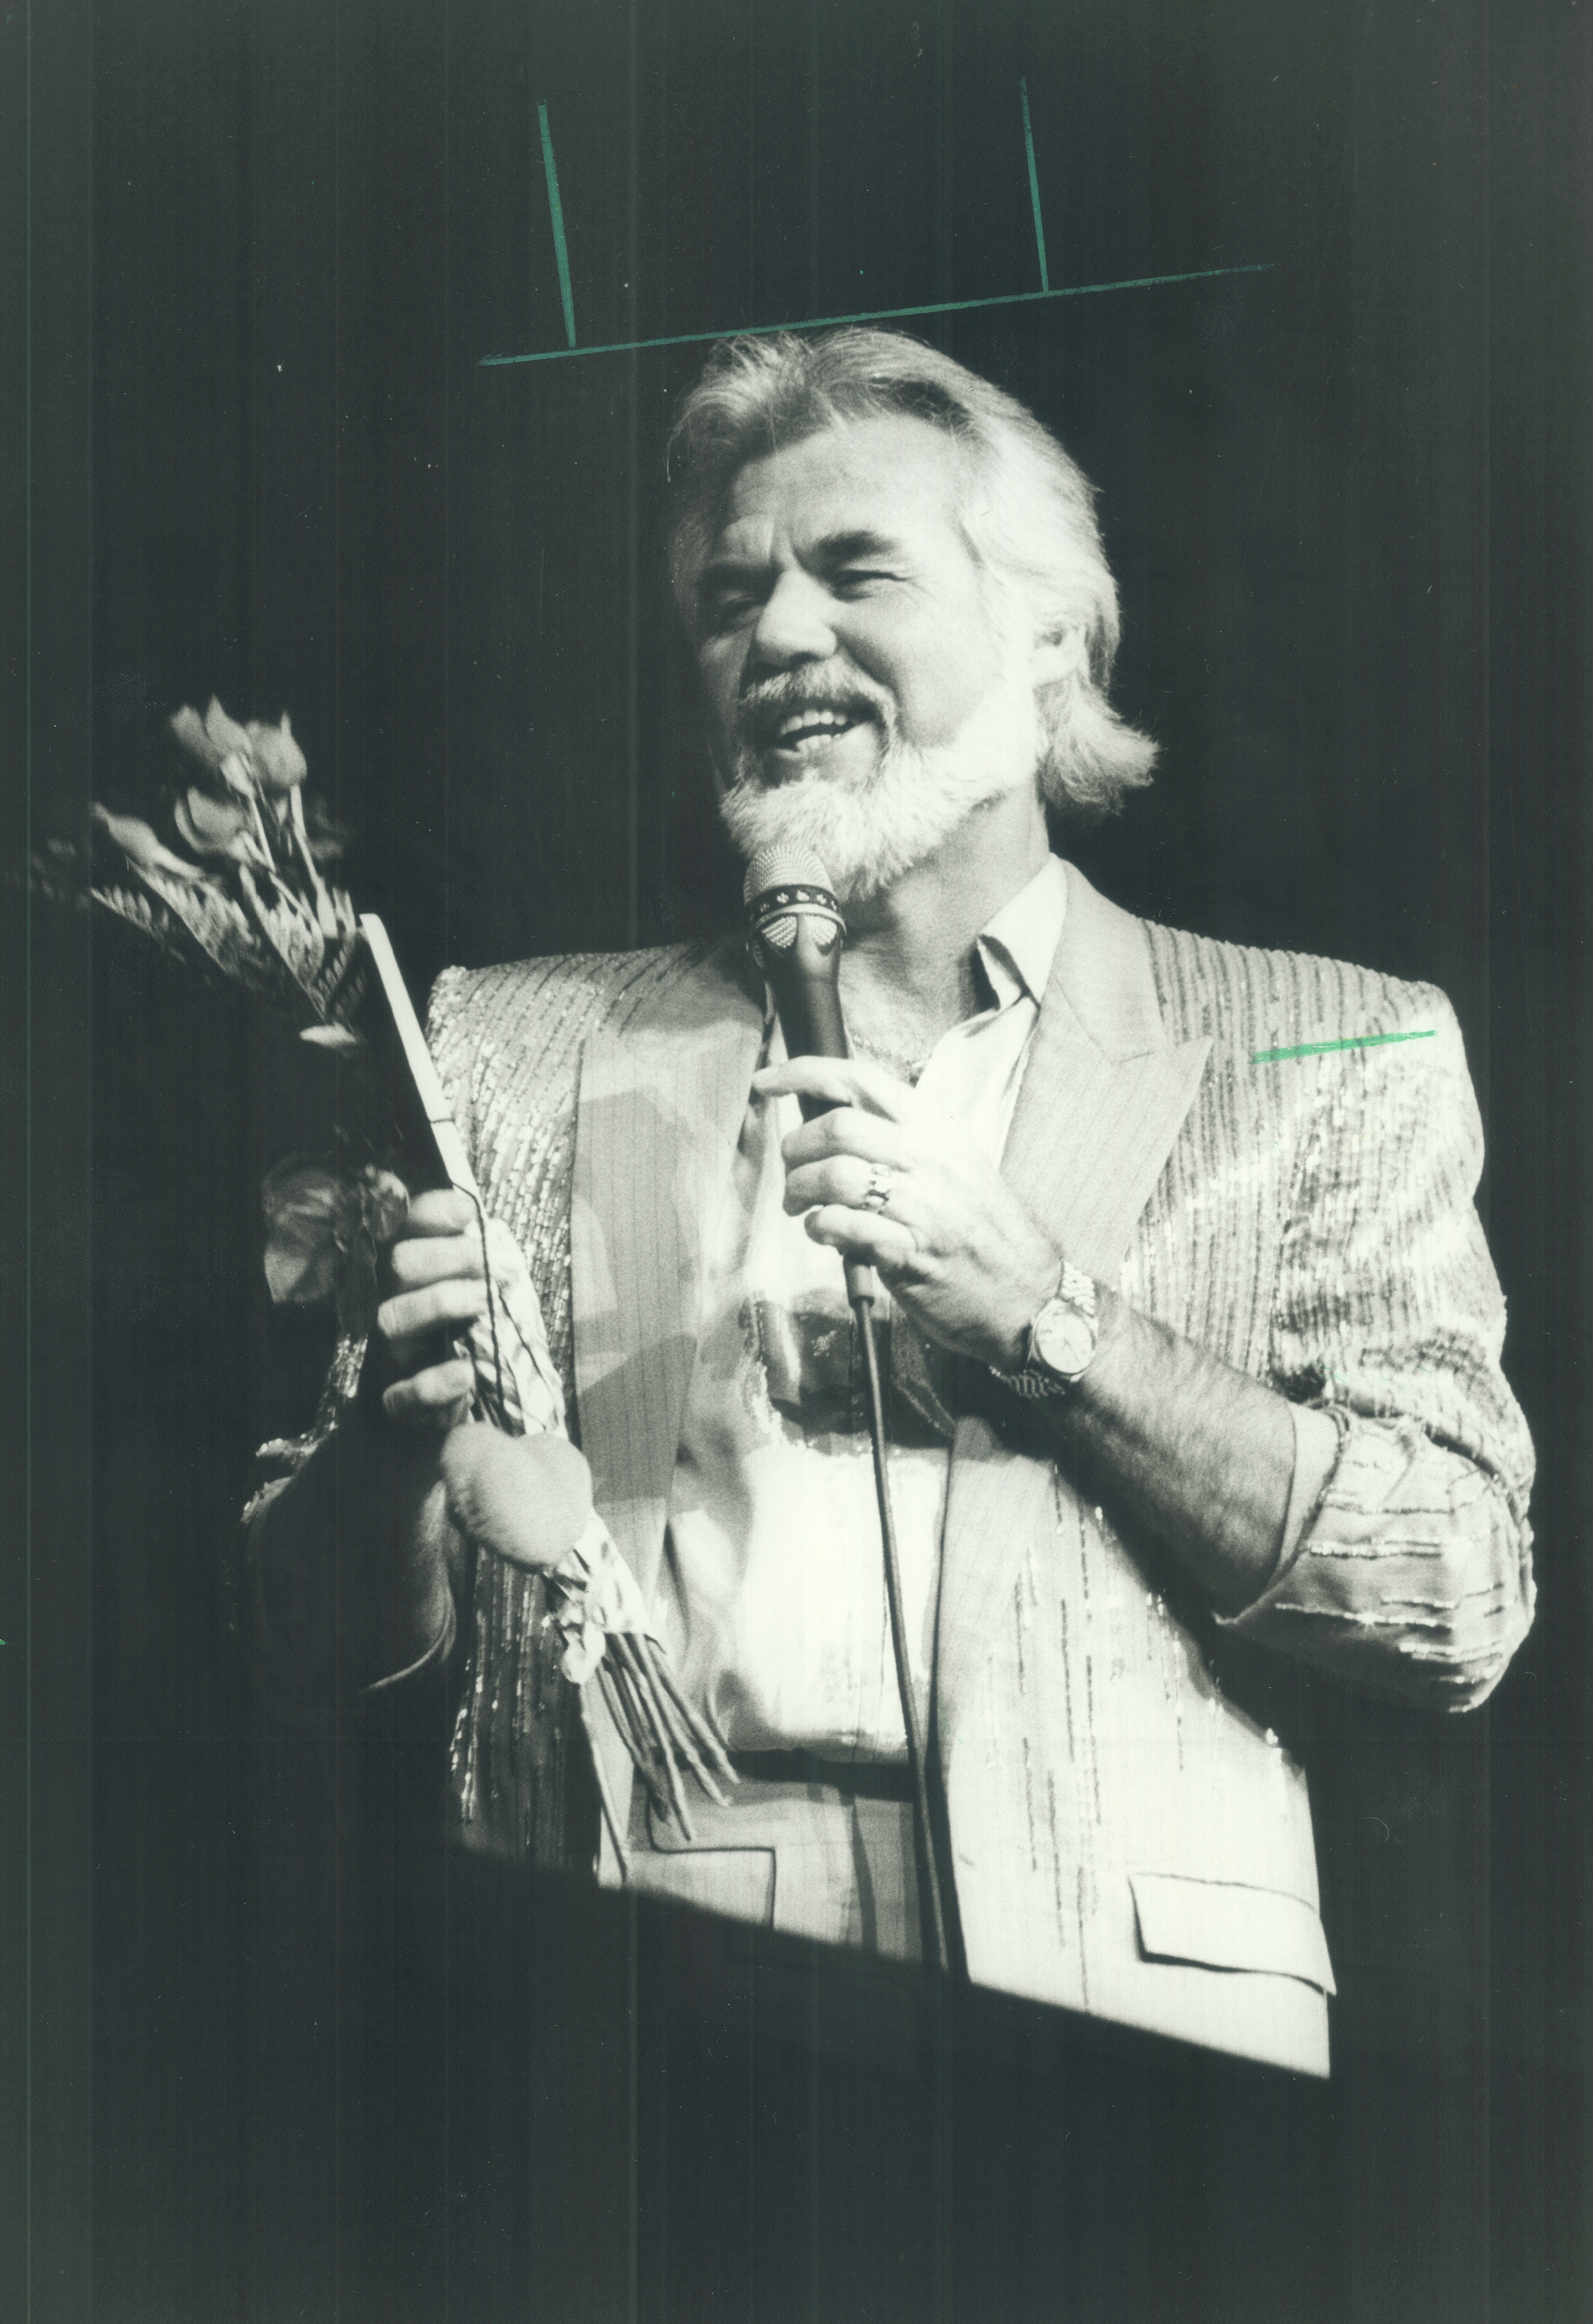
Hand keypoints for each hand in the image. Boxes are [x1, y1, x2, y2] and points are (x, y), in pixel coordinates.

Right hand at [373, 1187, 486, 1426]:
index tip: (469, 1214)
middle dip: (450, 1256)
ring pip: (393, 1319)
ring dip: (443, 1302)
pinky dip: (434, 1384)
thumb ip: (458, 1251)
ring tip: (483, 1302)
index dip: (429, 1213)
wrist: (457, 1410)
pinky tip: (464, 1373)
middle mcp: (383, 1307)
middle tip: (494, 1264)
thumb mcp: (465, 1290)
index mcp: (399, 1276)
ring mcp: (386, 1355)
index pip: (399, 1227)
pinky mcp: (397, 1405)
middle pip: (399, 1265)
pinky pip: (402, 1397)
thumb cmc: (461, 1337)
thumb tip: (465, 1206)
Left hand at [753, 1055, 1062, 1368]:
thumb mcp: (952, 1163)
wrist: (1027, 1293)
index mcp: (935, 1128)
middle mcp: (928, 1158)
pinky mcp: (909, 1253)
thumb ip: (899, 1139)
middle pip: (836, 1126)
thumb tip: (831, 1123)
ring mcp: (922, 1206)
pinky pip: (844, 1227)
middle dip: (796, 1149)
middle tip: (792, 1174)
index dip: (804, 1073)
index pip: (860, 1079)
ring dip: (800, 1191)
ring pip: (834, 1175)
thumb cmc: (981, 1228)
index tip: (767, 1083)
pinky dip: (820, 1228)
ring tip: (801, 1208)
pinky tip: (825, 1234)